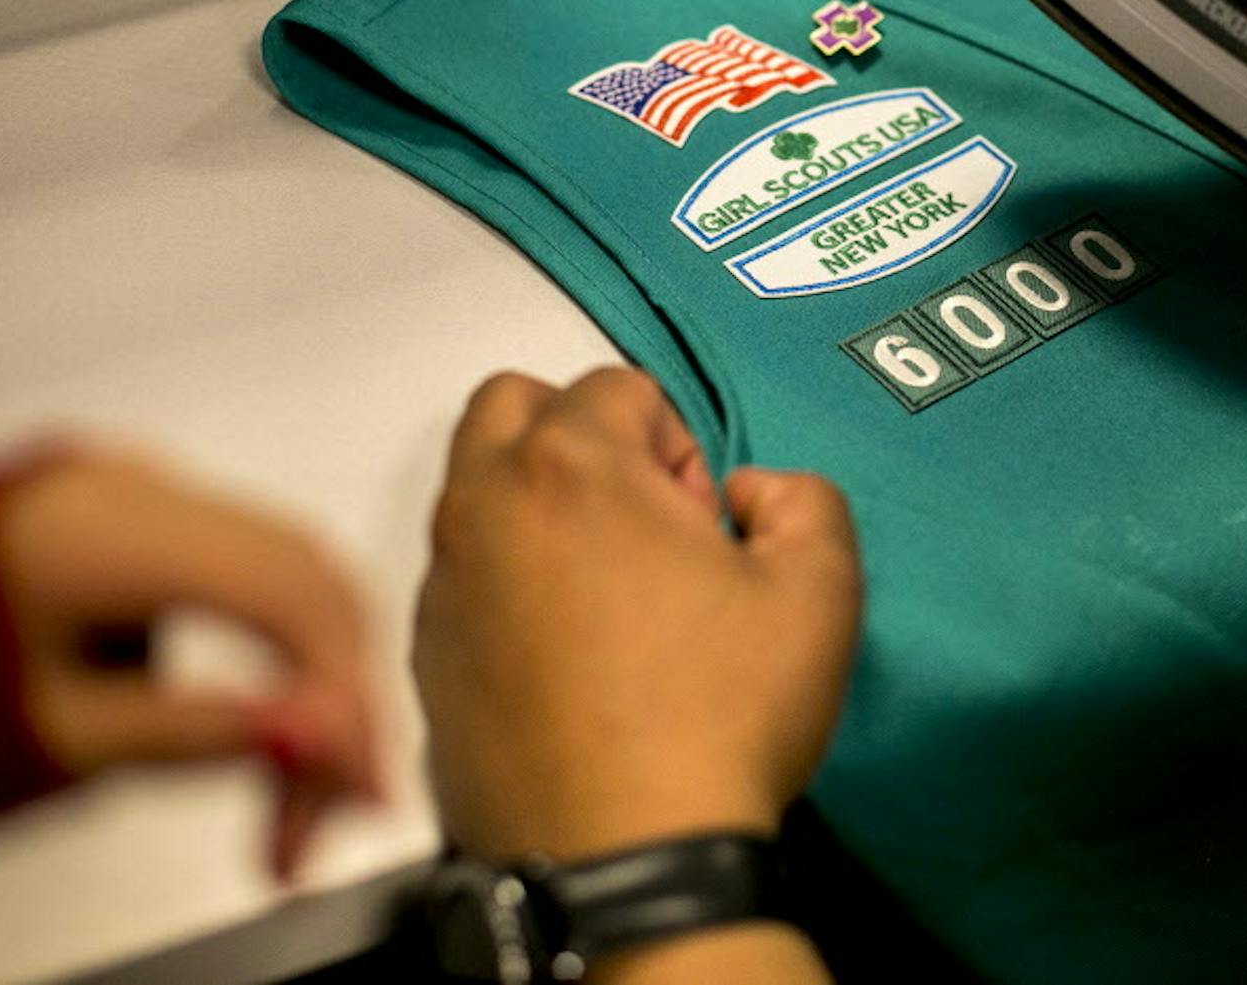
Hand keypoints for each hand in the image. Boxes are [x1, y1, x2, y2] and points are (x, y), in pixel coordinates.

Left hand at [0, 448, 378, 879]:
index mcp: (117, 528)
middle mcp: (135, 486)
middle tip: (334, 810)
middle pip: (301, 579)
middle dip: (335, 703)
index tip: (359, 795)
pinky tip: (259, 715)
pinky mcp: (116, 509)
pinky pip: (230, 561)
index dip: (349, 706)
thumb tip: (322, 734)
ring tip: (294, 786)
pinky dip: (263, 639)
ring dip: (305, 676)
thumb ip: (200, 734)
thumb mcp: (51, 737)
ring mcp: (127, 487)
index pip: (296, 604)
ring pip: (277, 568)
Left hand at [413, 367, 861, 861]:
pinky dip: (509, 585)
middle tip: (647, 525)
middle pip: (512, 407)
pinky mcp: (426, 661)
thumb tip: (753, 493)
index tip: (705, 526)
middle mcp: (485, 509)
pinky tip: (573, 659)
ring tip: (613, 596)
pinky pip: (462, 580)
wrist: (626, 859)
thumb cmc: (720, 716)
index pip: (619, 387)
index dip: (681, 447)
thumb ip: (803, 498)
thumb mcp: (819, 589)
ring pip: (477, 493)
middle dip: (584, 437)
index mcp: (571, 467)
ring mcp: (443, 587)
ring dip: (541, 509)